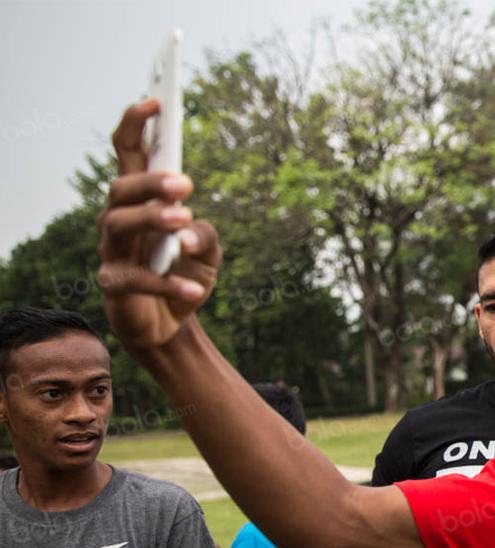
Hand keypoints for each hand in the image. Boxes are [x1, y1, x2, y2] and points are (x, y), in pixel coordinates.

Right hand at [97, 98, 220, 350]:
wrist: (173, 324)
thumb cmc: (186, 273)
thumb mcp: (208, 251)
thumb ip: (206, 233)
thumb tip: (188, 230)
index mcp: (141, 199)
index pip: (128, 153)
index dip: (135, 124)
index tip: (155, 102)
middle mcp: (119, 219)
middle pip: (120, 187)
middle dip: (149, 181)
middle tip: (186, 185)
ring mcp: (112, 251)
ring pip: (117, 224)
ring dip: (150, 218)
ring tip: (182, 219)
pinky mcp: (114, 285)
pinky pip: (134, 279)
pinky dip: (166, 282)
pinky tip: (195, 288)